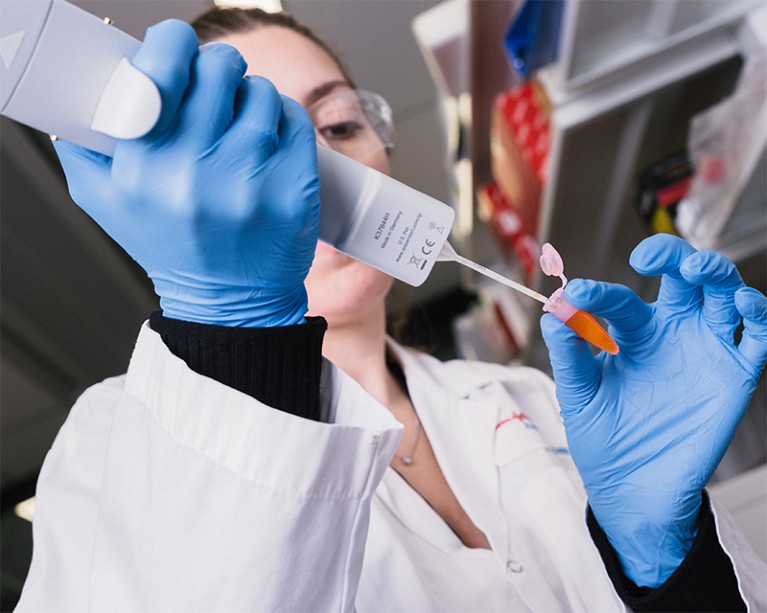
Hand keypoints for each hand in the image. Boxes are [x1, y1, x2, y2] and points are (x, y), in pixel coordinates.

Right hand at [53, 20, 319, 326]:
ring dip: (252, 97)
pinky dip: (284, 120)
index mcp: (142, 168)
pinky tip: (270, 138)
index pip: (159, 71)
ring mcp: (249, 182)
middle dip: (217, 68)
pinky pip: (295, 122)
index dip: (172, 45)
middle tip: (216, 86)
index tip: (178, 48)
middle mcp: (195, 173)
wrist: (228, 302)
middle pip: (217, 71)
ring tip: (242, 122)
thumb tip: (96, 88)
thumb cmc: (172, 246)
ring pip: (260, 93)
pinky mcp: (293, 190)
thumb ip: (86, 144)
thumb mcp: (106, 201)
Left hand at [541, 234, 766, 586]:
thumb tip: (552, 311)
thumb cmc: (603, 438)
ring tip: (697, 269)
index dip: (598, 293)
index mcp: (632, 333)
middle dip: (673, 256)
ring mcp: (705, 350)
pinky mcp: (734, 375)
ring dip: (716, 273)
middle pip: (683, 277)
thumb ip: (569, 353)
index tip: (576, 295)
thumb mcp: (579, 394)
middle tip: (649, 256)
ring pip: (723, 295)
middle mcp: (672, 333)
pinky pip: (756, 336)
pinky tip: (742, 303)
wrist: (632, 486)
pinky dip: (757, 313)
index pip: (619, 299)